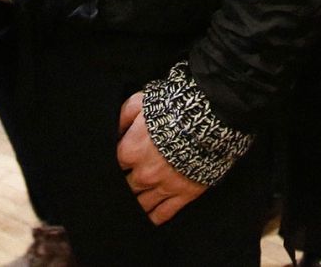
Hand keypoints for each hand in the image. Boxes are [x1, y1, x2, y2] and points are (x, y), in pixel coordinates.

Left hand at [116, 92, 207, 224]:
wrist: (209, 118)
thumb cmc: (173, 107)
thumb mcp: (141, 102)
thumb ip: (122, 117)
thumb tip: (113, 131)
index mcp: (130, 151)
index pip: (111, 167)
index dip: (111, 166)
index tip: (114, 167)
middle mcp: (143, 174)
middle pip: (125, 188)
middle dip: (122, 187)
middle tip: (120, 187)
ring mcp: (164, 186)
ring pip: (141, 204)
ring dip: (135, 204)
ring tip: (131, 204)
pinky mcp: (183, 194)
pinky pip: (164, 213)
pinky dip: (153, 217)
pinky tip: (148, 218)